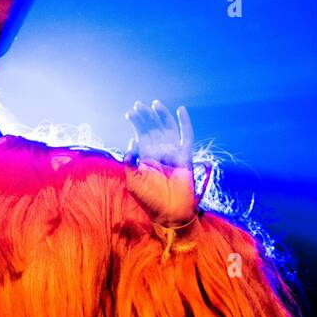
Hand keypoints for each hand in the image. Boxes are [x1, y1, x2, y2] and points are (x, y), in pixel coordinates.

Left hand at [123, 99, 197, 225]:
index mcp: (146, 157)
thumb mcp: (132, 181)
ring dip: (161, 115)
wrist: (168, 213)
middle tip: (138, 105)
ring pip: (168, 128)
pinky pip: (187, 135)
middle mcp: (159, 152)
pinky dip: (185, 122)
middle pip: (153, 128)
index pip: (140, 135)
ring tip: (154, 104)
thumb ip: (129, 162)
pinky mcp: (185, 156)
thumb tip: (132, 142)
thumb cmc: (149, 200)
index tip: (130, 113)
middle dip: (146, 116)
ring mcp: (173, 153)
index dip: (136, 123)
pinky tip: (180, 110)